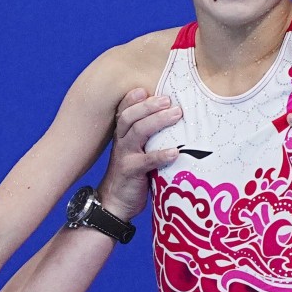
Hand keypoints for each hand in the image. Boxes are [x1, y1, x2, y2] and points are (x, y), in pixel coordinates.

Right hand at [98, 88, 180, 220]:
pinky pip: (147, 161)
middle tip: (169, 100)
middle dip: (150, 105)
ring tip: (176, 114)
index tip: (147, 88)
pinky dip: (161, 155)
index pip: (124, 110)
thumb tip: (175, 119)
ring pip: (138, 132)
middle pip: (131, 116)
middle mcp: (121, 142)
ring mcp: (125, 156)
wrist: (115, 203)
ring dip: (158, 121)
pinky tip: (175, 152)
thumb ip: (148, 137)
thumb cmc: (132, 173)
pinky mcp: (131, 172)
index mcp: (122, 134)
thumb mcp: (136, 151)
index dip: (133, 98)